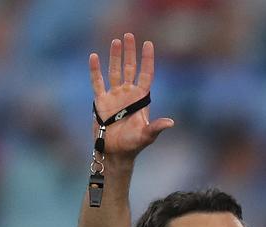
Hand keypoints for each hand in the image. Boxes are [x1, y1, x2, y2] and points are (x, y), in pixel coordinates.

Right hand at [87, 33, 173, 160]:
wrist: (115, 152)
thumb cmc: (133, 145)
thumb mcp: (147, 136)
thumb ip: (156, 127)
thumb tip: (170, 123)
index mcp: (141, 99)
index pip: (146, 74)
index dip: (147, 59)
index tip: (149, 44)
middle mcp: (128, 94)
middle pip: (130, 68)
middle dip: (130, 52)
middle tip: (130, 35)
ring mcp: (114, 96)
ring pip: (114, 71)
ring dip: (115, 56)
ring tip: (116, 41)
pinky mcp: (101, 101)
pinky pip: (97, 82)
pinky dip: (95, 70)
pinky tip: (94, 56)